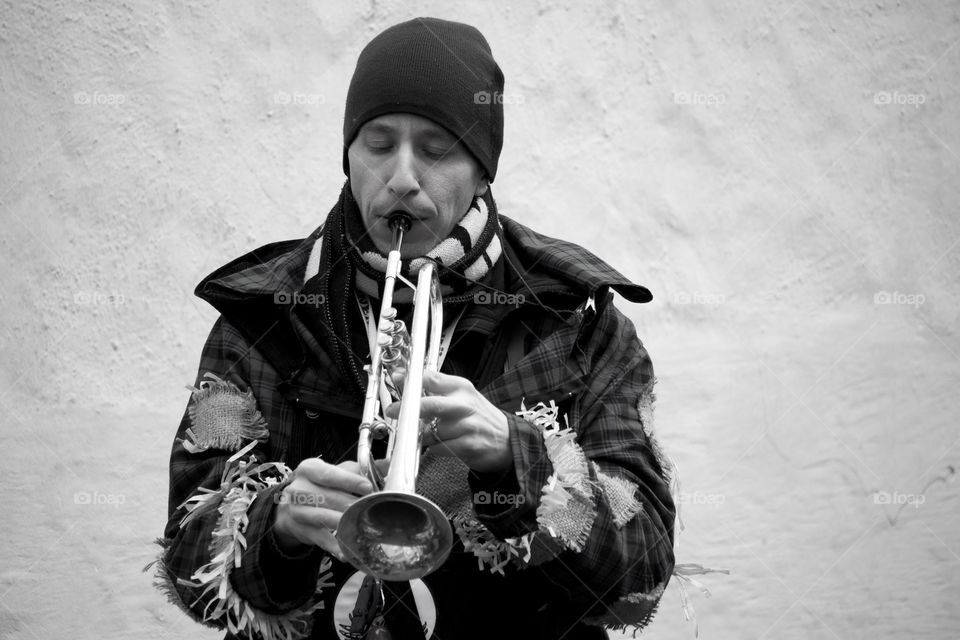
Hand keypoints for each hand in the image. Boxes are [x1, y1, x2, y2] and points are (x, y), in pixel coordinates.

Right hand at [273, 458, 375, 560]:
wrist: (293, 505)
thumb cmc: (322, 484)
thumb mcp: (338, 471)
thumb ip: (362, 469)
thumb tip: (389, 463)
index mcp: (309, 469)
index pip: (328, 474)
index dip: (349, 481)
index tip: (367, 486)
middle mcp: (299, 488)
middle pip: (328, 497)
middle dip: (350, 503)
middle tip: (368, 508)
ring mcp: (297, 510)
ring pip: (323, 517)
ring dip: (343, 522)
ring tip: (361, 524)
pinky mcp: (301, 529)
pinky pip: (319, 538)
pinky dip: (334, 546)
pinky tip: (346, 551)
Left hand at [386, 370, 511, 473]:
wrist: (507, 440)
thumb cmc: (478, 417)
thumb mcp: (461, 396)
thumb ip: (434, 389)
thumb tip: (404, 380)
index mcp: (461, 387)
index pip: (431, 377)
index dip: (410, 379)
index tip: (396, 380)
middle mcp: (464, 404)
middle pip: (429, 404)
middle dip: (407, 408)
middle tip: (393, 411)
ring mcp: (468, 425)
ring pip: (430, 431)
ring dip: (424, 434)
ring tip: (433, 433)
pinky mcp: (469, 445)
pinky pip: (438, 448)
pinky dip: (435, 448)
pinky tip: (444, 445)